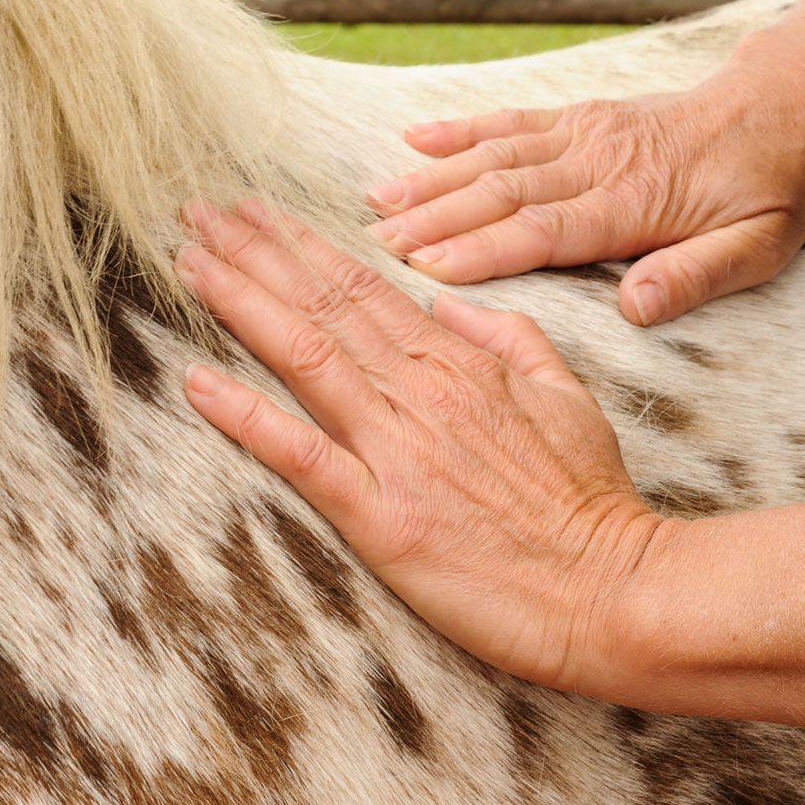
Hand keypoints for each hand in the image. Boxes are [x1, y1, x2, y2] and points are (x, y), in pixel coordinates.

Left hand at [176, 201, 662, 697]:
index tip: (253, 213)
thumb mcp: (563, 394)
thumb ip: (505, 337)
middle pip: (322, 305)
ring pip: (304, 356)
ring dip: (240, 303)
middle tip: (196, 213)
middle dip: (253, 253)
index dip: (299, 246)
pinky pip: (302, 454)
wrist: (615, 591)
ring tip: (189, 259)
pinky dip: (247, 414)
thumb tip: (444, 301)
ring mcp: (397, 451)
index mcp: (458, 362)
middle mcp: (420, 392)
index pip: (362, 287)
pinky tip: (199, 382)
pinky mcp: (383, 516)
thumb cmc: (592, 502)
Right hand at [363, 71, 804, 325]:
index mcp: (635, 203)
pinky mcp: (578, 116)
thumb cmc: (772, 186)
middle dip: (433, 219)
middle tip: (374, 243)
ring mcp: (583, 133)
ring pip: (494, 157)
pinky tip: (414, 138)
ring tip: (375, 200)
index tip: (424, 267)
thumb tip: (636, 309)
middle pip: (501, 193)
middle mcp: (598, 163)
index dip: (481, 249)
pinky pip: (511, 122)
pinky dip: (460, 130)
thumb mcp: (762, 246)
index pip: (544, 231)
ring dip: (431, 179)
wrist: (784, 103)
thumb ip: (697, 276)